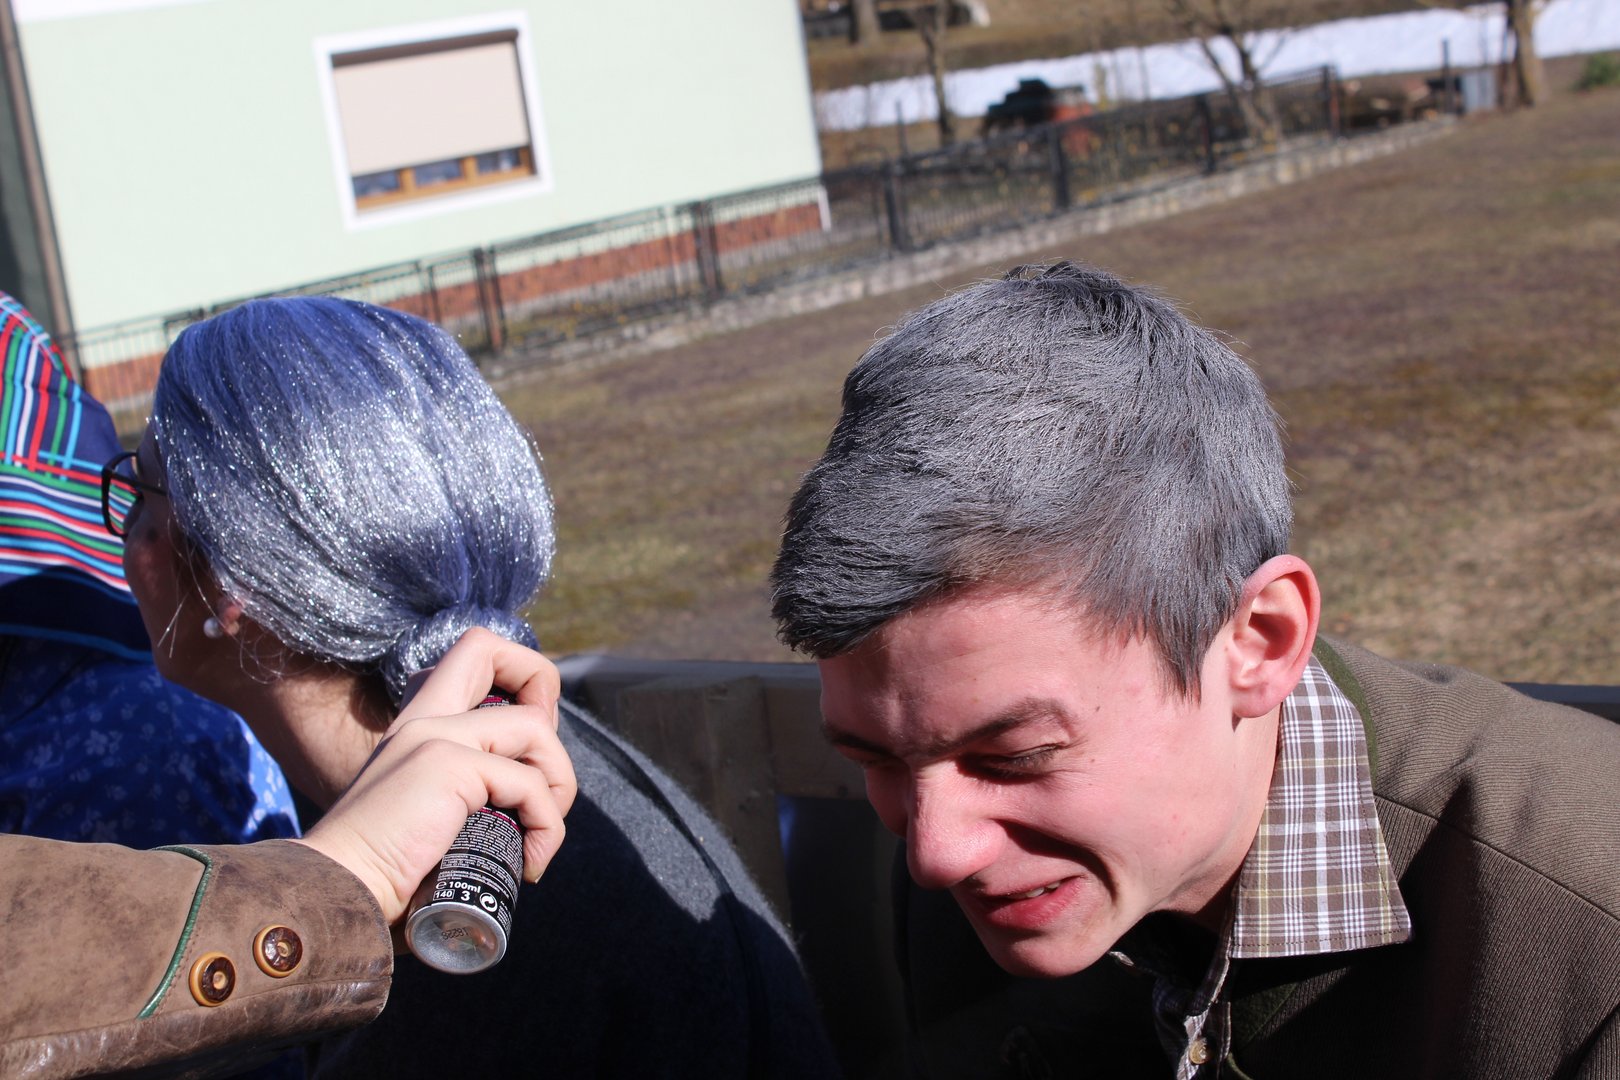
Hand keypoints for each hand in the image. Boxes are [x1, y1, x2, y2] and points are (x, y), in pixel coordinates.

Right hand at [295, 629, 576, 922]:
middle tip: (542, 761)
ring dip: (558, 785)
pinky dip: (546, 826)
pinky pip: (531, 783)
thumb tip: (529, 802)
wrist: (335, 897)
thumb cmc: (382, 876)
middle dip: (542, 685)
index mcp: (414, 728)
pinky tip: (529, 864)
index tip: (527, 757)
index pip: (467, 661)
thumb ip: (466, 792)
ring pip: (536, 726)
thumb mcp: (429, 817)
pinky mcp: (447, 766)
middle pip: (486, 646)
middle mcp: (421, 719)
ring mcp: (434, 736)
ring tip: (538, 837)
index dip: (516, 688)